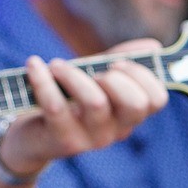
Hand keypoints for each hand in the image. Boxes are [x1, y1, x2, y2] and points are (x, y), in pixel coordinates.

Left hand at [0, 45, 167, 176]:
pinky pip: (56, 107)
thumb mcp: (96, 77)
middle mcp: (116, 130)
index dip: (141, 75)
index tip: (117, 64)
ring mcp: (91, 139)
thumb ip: (122, 60)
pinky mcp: (63, 141)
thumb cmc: (68, 99)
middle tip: (94, 72)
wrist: (31, 136)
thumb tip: (153, 46)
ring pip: (95, 102)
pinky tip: (34, 65)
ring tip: (56, 65)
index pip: (156, 100)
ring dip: (74, 74)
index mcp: (128, 114)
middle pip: (135, 104)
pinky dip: (43, 79)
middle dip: (115, 78)